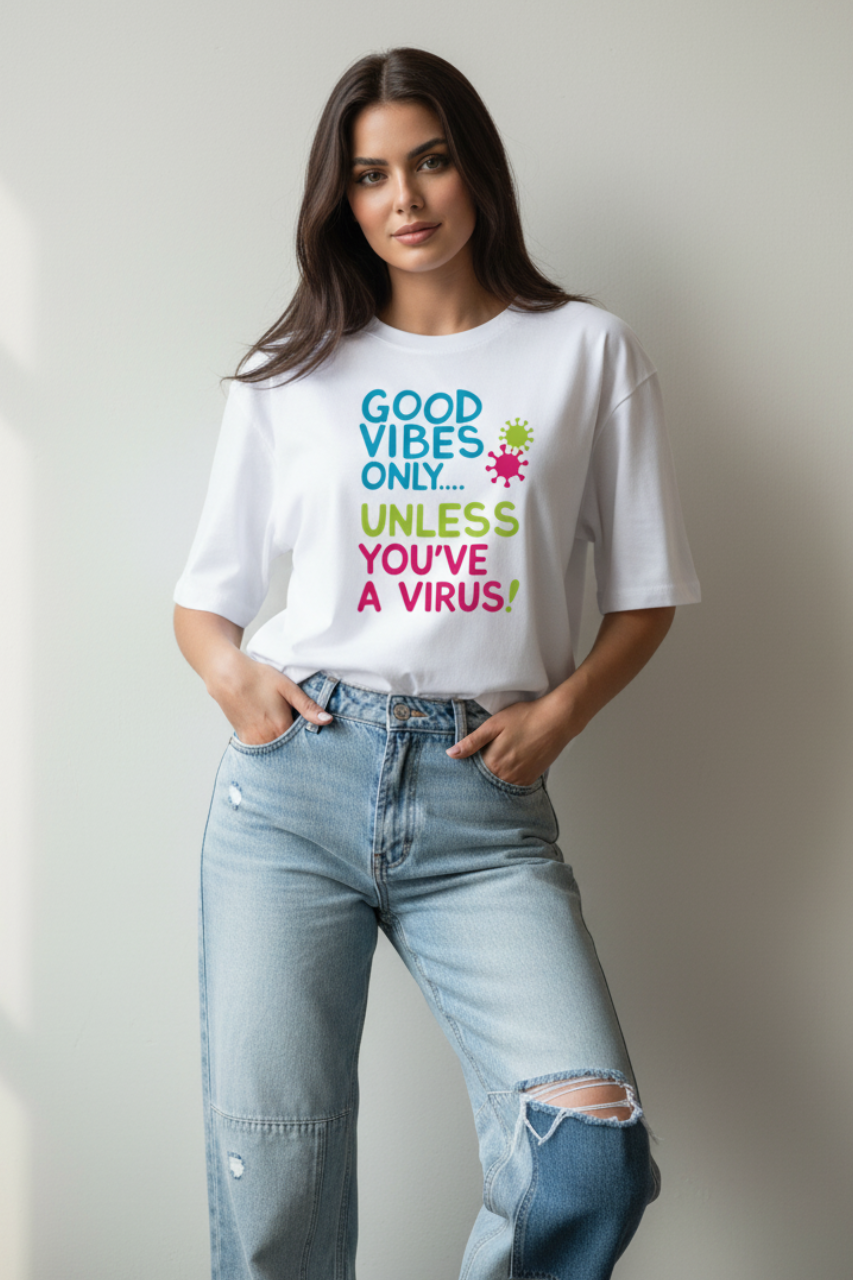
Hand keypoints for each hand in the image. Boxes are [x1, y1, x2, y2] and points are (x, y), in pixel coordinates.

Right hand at [208, 650, 331, 744]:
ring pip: (275, 753)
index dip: (310, 742)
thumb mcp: (288, 688)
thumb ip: (308, 707)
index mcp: (281, 727)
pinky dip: (270, 747)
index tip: (316, 741)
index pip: (303, 745)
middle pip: (289, 751)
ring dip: (283, 749)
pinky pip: (261, 751)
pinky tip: (274, 738)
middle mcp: (267, 739)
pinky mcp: (244, 738)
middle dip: (297, 749)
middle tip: (302, 741)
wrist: (227, 676)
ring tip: (287, 737)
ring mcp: (254, 741)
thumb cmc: (259, 678)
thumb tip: (328, 720)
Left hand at [446, 690, 582, 787]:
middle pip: (486, 780)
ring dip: (496, 776)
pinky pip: (515, 784)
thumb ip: (472, 742)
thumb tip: (451, 754)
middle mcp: (506, 775)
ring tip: (499, 761)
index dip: (468, 767)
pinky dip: (509, 777)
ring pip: (500, 783)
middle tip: (484, 762)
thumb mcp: (493, 725)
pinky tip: (511, 765)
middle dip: (481, 775)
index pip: (472, 772)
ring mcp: (520, 779)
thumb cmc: (525, 717)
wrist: (557, 719)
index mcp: (492, 762)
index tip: (467, 763)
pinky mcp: (532, 778)